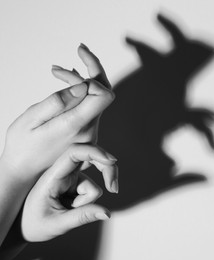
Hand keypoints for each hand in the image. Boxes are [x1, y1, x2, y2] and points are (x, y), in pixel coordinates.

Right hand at [0, 44, 113, 181]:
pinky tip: (67, 82)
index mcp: (77, 124)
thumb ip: (57, 101)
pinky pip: (90, 108)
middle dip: (93, 69)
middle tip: (79, 49)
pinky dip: (80, 93)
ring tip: (57, 71)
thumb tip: (81, 85)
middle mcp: (89, 129)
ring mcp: (89, 133)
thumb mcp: (31, 120)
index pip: (104, 94)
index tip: (72, 64)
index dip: (94, 73)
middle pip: (104, 92)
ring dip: (82, 81)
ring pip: (96, 99)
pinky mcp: (85, 134)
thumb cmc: (21, 147)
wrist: (24, 176)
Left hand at [21, 144, 117, 241]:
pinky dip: (87, 203)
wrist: (21, 227)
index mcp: (52, 177)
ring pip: (92, 185)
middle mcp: (62, 173)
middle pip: (91, 161)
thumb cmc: (32, 224)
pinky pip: (90, 191)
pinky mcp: (74, 185)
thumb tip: (107, 213)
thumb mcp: (56, 224)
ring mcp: (69, 178)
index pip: (73, 154)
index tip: (112, 161)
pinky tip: (72, 209)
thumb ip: (82, 217)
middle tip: (114, 190)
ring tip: (70, 213)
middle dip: (107, 172)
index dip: (94, 152)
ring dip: (88, 201)